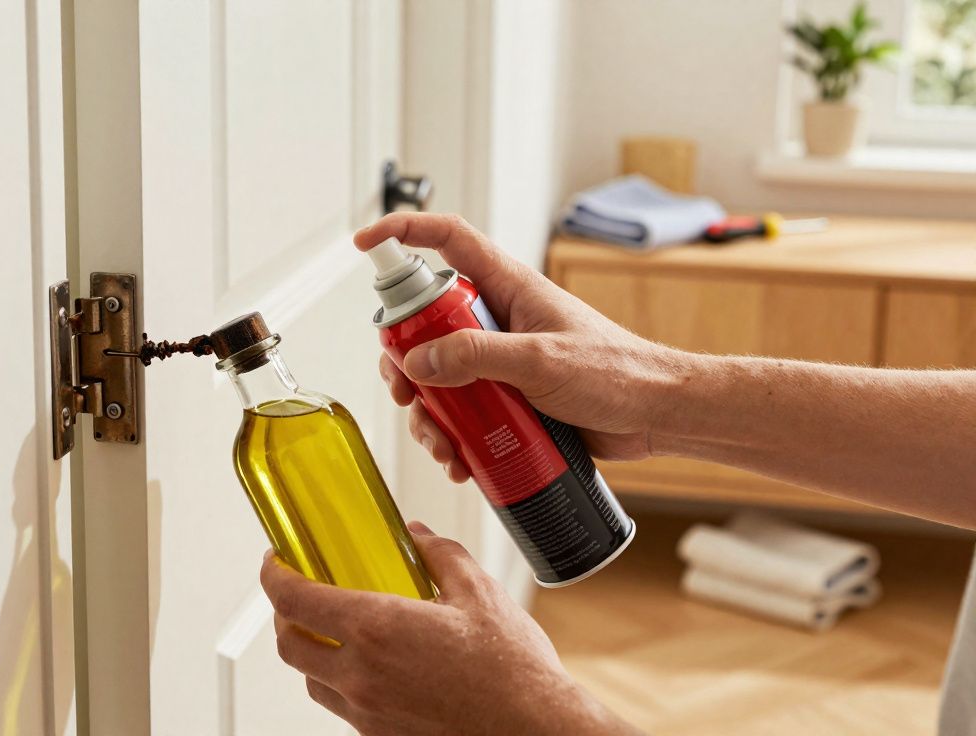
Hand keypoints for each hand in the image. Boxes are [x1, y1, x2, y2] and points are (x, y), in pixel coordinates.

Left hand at [260, 522, 634, 734]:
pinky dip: (344, 686)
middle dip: (284, 617)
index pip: (294, 600)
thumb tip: (418, 536)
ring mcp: (367, 713)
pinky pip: (344, 710)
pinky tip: (375, 670)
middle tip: (300, 595)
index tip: (274, 562)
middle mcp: (361, 675)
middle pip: (288, 646)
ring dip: (314, 655)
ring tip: (338, 635)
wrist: (534, 730)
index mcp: (376, 628)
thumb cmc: (511, 670)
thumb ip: (439, 556)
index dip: (273, 576)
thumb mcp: (477, 592)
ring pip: (313, 683)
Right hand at [355, 212, 691, 470]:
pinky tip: (459, 461)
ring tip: (441, 444)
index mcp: (508, 288)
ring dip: (428, 411)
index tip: (364, 244)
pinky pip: (463, 411)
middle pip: (426, 322)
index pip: (447, 240)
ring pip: (439, 375)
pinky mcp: (508, 397)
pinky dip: (452, 436)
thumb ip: (477, 357)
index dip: (403, 232)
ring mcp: (501, 359)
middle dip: (404, 360)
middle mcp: (499, 319)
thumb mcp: (540, 361)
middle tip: (405, 390)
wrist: (655, 416)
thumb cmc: (617, 373)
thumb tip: (418, 359)